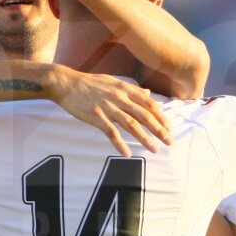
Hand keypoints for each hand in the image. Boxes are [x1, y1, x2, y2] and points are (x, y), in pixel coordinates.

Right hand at [50, 66, 173, 156]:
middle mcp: (119, 97)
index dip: (161, 116)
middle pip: (144, 115)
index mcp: (125, 88)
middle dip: (159, 129)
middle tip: (170, 141)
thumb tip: (149, 94)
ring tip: (155, 149)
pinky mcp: (96, 116)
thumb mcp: (113, 81)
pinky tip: (128, 154)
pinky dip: (120, 144)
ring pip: (131, 125)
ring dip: (145, 138)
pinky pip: (111, 132)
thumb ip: (132, 89)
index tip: (169, 128)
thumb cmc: (89, 83)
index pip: (149, 103)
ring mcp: (108, 107)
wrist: (65, 83)